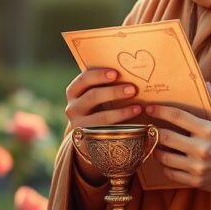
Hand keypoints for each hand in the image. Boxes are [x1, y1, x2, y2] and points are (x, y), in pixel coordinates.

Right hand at [64, 68, 141, 184]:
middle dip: (114, 92)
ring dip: (121, 112)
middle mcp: (72, 108)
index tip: (116, 73)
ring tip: (138, 107)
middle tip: (133, 89)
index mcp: (73, 91)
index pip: (84, 79)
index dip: (99, 75)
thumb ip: (104, 84)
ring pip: (100, 118)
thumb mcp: (95, 94)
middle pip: (93, 97)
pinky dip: (122, 126)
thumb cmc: (98, 105)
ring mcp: (79, 125)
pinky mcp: (88, 140)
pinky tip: (135, 123)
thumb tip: (130, 69)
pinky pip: (106, 133)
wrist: (88, 134)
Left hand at [146, 83, 210, 192]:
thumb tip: (206, 84)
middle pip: (166, 137)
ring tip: (155, 145)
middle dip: (154, 131)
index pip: (178, 117)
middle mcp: (201, 148)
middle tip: (149, 128)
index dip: (161, 111)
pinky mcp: (195, 180)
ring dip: (156, 150)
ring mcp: (197, 166)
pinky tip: (165, 161)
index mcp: (208, 131)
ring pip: (165, 157)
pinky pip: (171, 173)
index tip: (150, 109)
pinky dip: (165, 166)